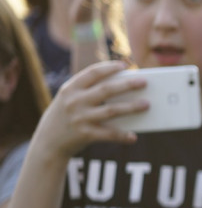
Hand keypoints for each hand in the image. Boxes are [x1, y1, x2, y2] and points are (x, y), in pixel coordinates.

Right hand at [34, 61, 148, 159]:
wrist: (48, 141)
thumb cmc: (67, 115)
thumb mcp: (70, 99)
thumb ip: (89, 91)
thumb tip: (124, 88)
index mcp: (70, 88)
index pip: (92, 73)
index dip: (109, 68)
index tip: (124, 65)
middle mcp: (74, 101)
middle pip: (106, 90)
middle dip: (127, 85)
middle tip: (144, 82)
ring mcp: (80, 118)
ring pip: (112, 111)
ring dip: (131, 107)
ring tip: (146, 104)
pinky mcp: (85, 134)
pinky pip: (109, 134)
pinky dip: (122, 135)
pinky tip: (133, 136)